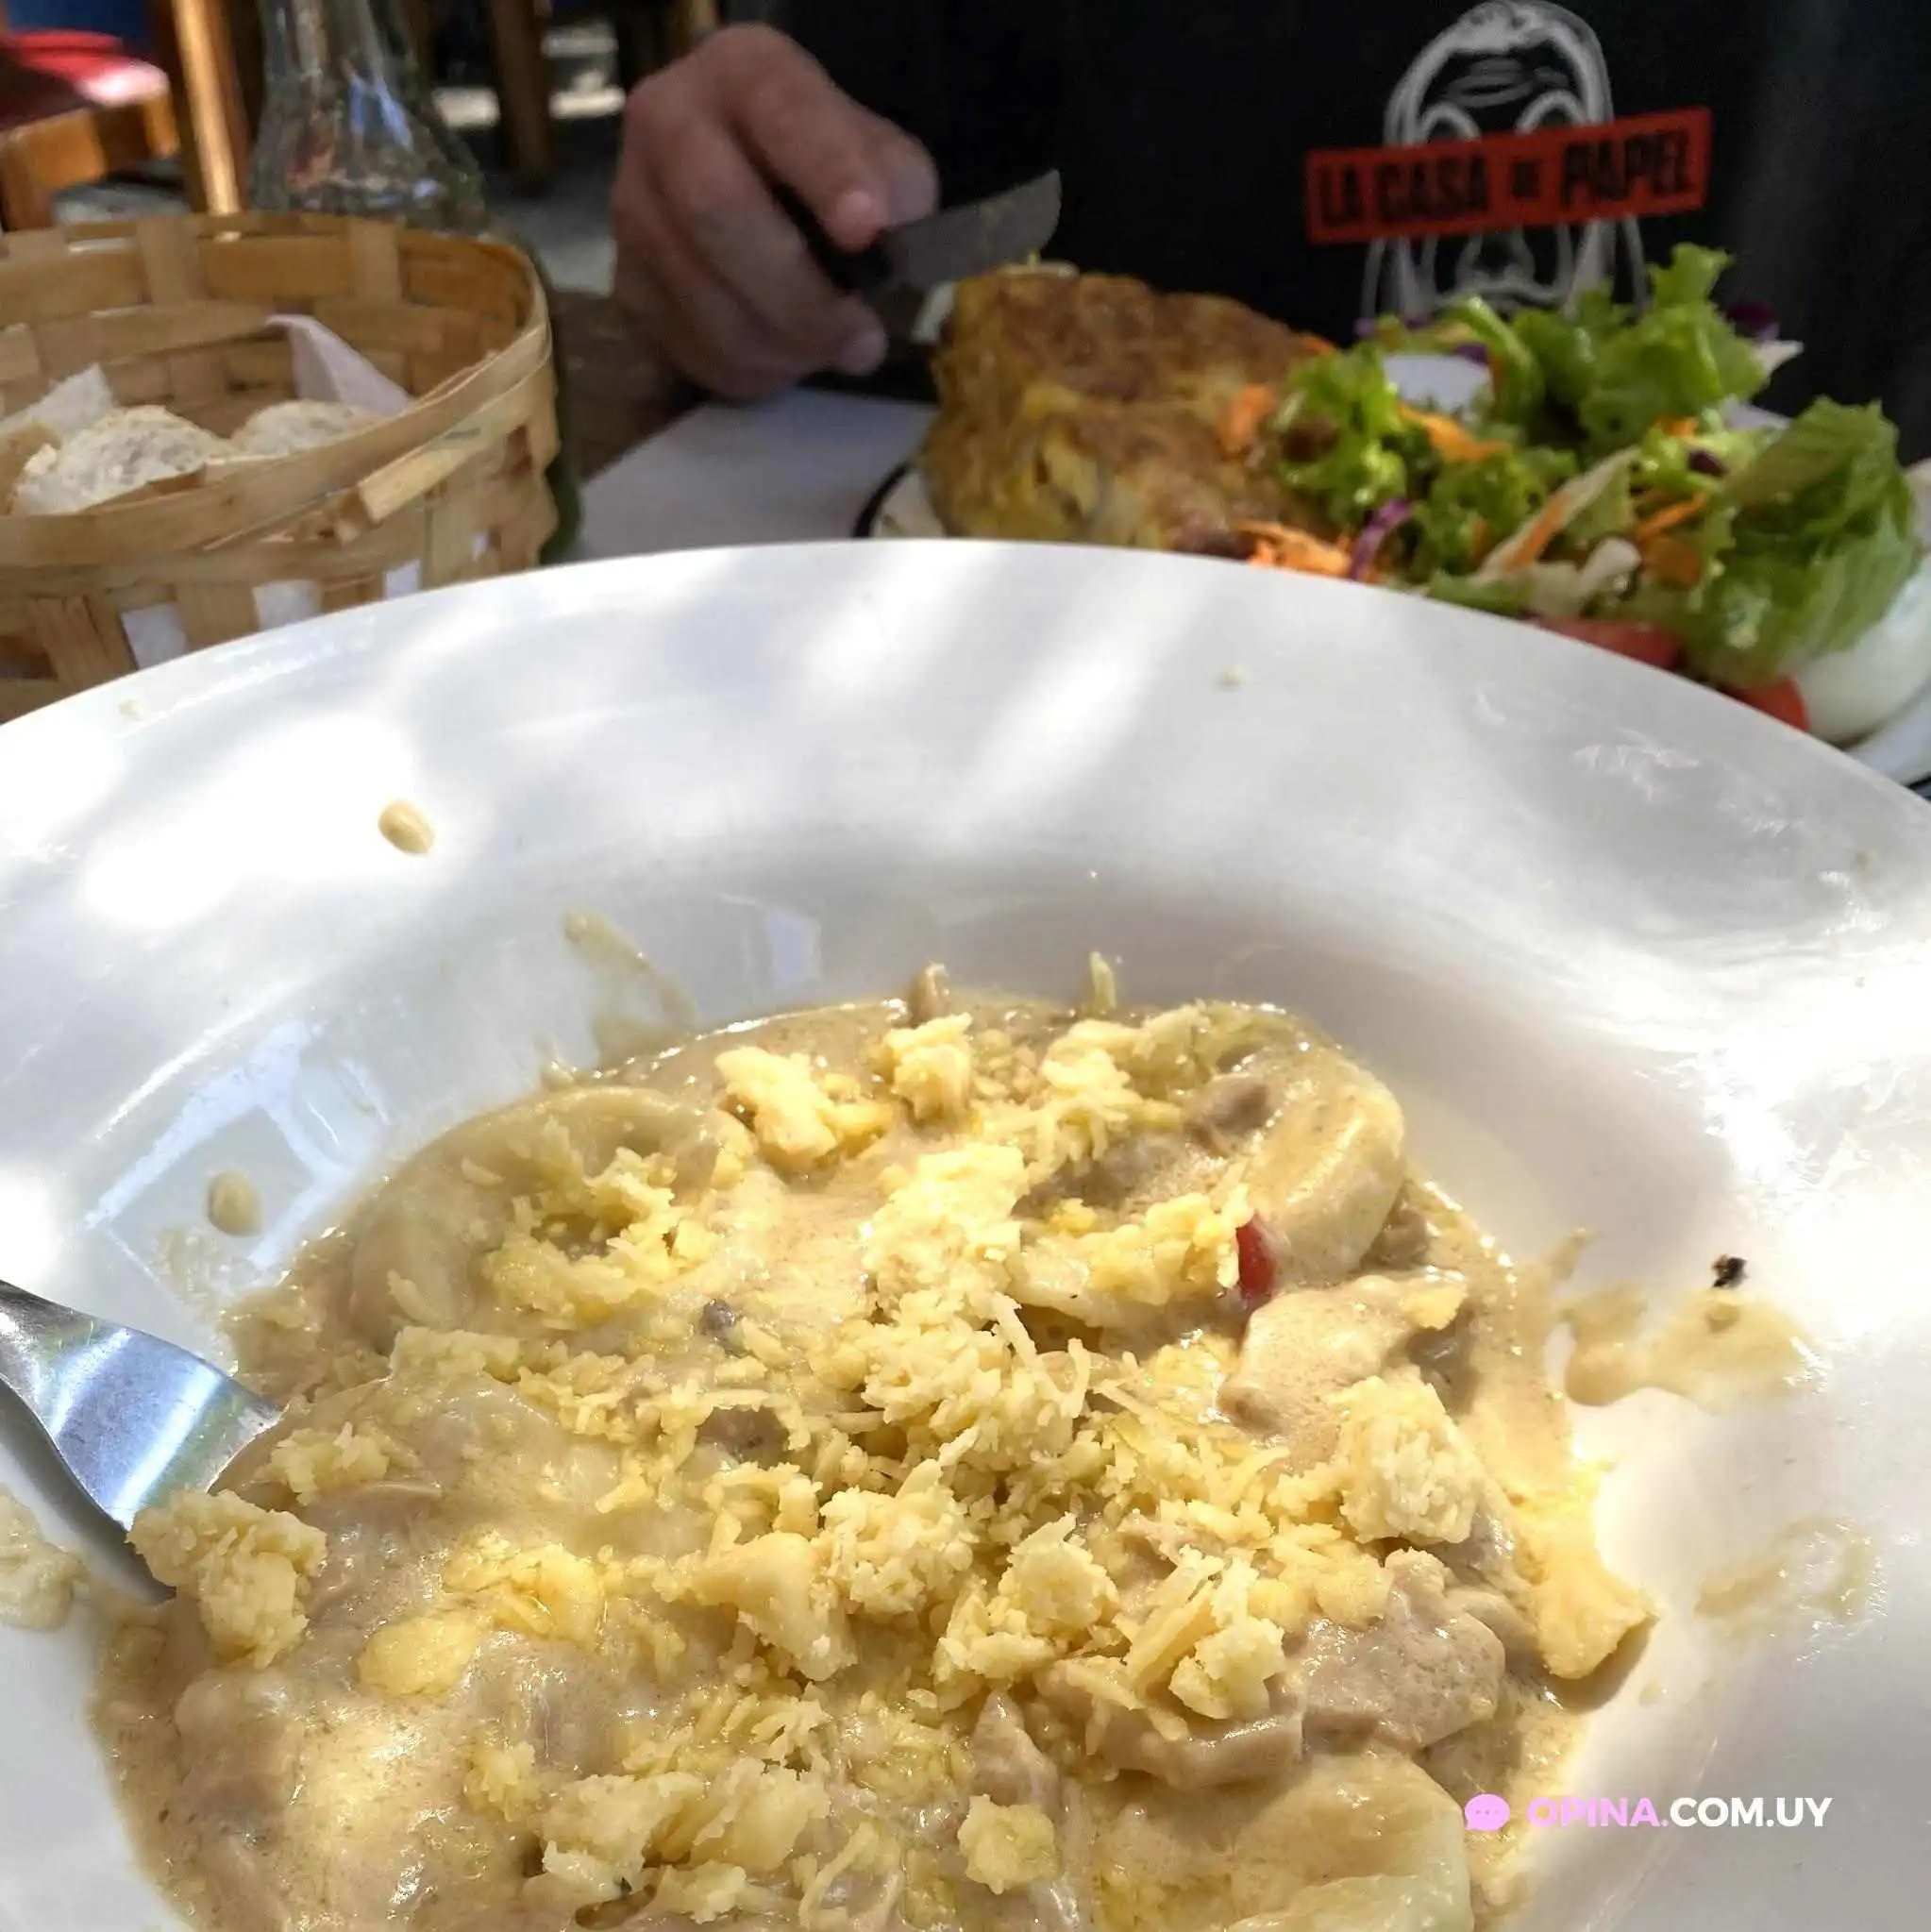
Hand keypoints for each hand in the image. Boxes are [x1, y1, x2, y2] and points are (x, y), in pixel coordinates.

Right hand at [613, 24, 938, 399]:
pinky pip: (689, 348)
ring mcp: (635, 208)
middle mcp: (666, 124)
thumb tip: (887, 231)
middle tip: (864, 341)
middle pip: (714, 209)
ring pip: (702, 298)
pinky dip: (754, 370)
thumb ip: (895, 182)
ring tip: (838, 351)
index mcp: (741, 72)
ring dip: (784, 346)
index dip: (825, 172)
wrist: (760, 190)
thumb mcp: (879, 156)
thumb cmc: (828, 170)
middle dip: (800, 294)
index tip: (867, 231)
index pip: (780, 113)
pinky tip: (791, 356)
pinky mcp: (629, 283)